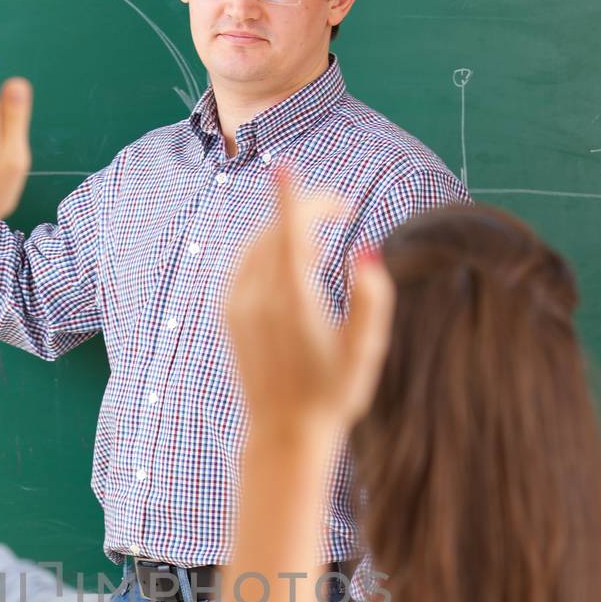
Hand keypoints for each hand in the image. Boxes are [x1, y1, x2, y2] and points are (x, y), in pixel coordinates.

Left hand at [225, 173, 395, 432]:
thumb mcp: (364, 352)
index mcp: (295, 303)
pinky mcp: (229, 315)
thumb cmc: (333, 394)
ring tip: (319, 247)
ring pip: (257, 245)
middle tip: (340, 209)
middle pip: (275, 232)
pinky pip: (243, 264)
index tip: (287, 169)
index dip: (292, 198)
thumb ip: (371, 300)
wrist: (285, 432)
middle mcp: (259, 300)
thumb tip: (364, 253)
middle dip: (305, 210)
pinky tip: (290, 266)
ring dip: (287, 231)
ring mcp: (238, 307)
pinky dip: (266, 251)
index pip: (289, 234)